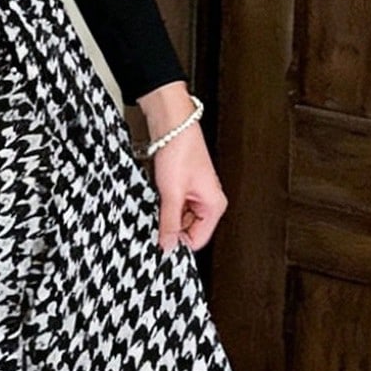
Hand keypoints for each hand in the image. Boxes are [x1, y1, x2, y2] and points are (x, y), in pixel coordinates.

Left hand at [136, 82, 227, 252]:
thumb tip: (167, 247)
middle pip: (188, 231)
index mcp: (214, 206)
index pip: (196, 241)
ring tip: (158, 202)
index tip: (159, 240)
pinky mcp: (184, 187)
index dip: (177, 242)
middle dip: (170, 228)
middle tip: (155, 218)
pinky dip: (163, 206)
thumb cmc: (179, 150)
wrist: (172, 123)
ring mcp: (196, 195)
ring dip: (165, 216)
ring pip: (179, 219)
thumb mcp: (171, 193)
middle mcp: (209, 202)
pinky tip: (157, 197)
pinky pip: (173, 207)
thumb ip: (169, 223)